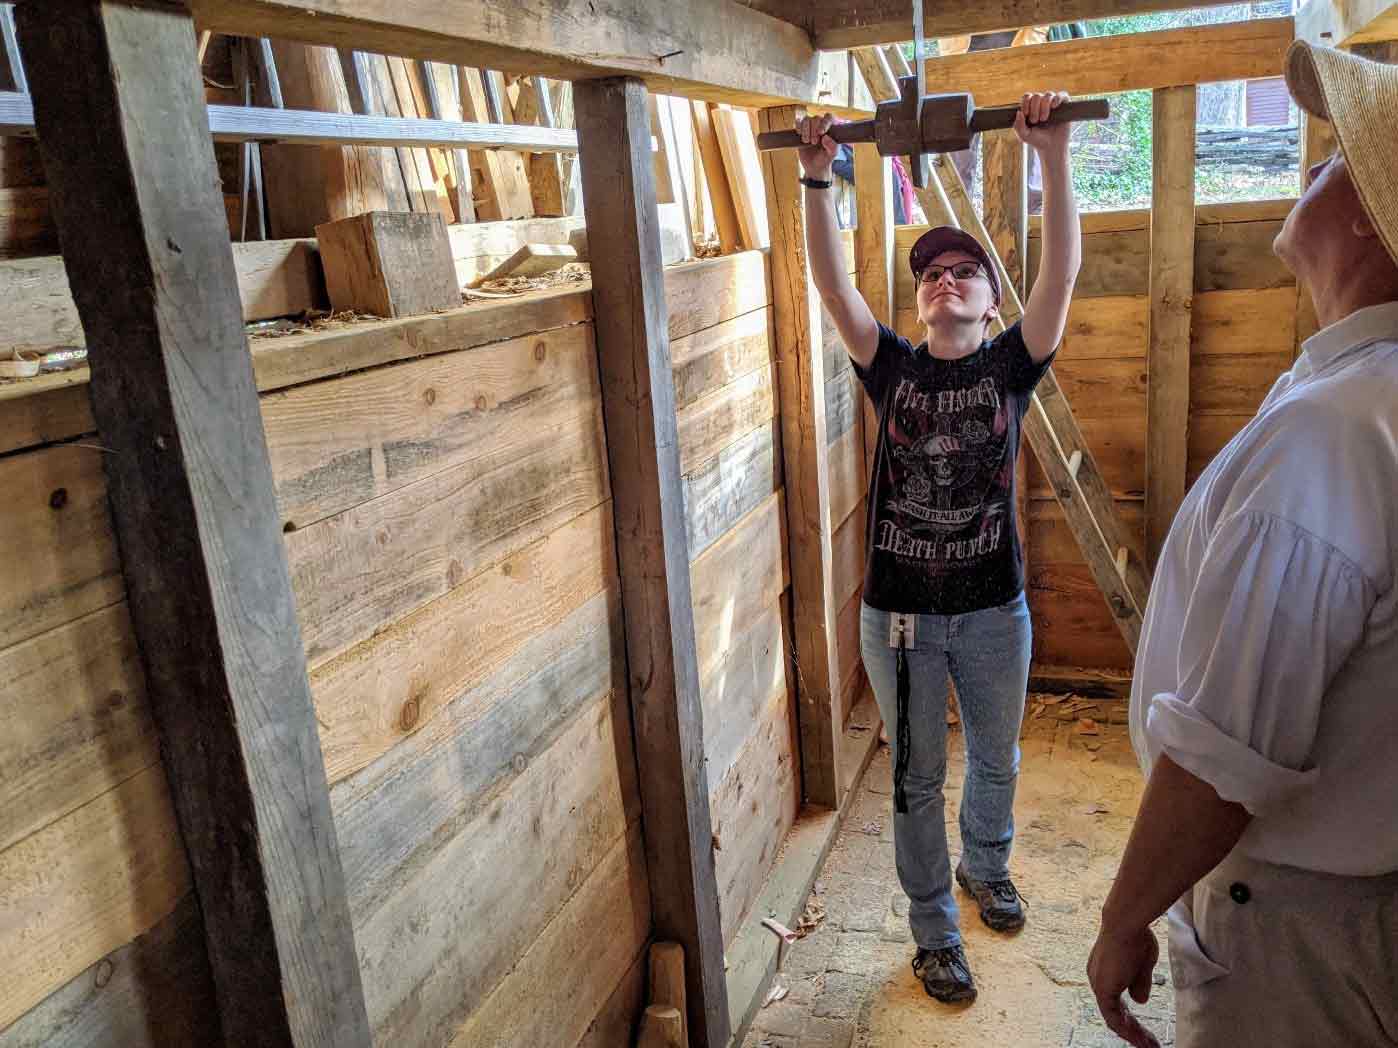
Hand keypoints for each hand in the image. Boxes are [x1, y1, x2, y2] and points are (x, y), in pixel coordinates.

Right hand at [797, 113, 838, 178]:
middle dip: (813, 130)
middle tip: (814, 142)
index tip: (821, 133)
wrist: (814, 167)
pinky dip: (798, 126)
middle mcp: (820, 125)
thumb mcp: (831, 155)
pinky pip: (798, 122)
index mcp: (830, 128)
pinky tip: (799, 134)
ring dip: (805, 129)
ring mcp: (810, 127)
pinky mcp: (801, 130)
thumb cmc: (825, 159)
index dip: (824, 123)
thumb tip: (825, 137)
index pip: (828, 117)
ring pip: (806, 119)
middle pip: (816, 118)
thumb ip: (832, 147)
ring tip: (806, 141)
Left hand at [1014, 91, 1071, 155]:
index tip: (1026, 114)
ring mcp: (1053, 104)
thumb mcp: (1024, 135)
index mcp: (1031, 108)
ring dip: (1044, 106)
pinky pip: (1062, 95)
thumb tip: (1019, 112)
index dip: (1025, 103)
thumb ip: (1018, 125)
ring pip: (1048, 95)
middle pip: (1037, 96)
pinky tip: (1054, 106)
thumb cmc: (1037, 140)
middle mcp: (1042, 104)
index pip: (1027, 97)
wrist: (1052, 147)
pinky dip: (1057, 98)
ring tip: (1044, 119)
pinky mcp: (1064, 106)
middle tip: (1036, 121)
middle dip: (1034, 108)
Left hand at [1087, 924, 1161, 1047]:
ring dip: (1131, 1034)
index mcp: (1105, 972)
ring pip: (1113, 1018)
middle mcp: (1098, 979)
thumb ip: (1139, 983)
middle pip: (1114, 1013)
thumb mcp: (1142, 965)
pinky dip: (1126, 1030)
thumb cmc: (1135, 937)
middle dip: (1132, 1030)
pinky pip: (1112, 1017)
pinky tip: (1138, 1039)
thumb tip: (1139, 1000)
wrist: (1126, 925)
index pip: (1116, 1002)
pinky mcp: (1103, 990)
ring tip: (1147, 1045)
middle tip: (1147, 1043)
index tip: (1142, 1030)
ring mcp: (1099, 984)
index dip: (1129, 1018)